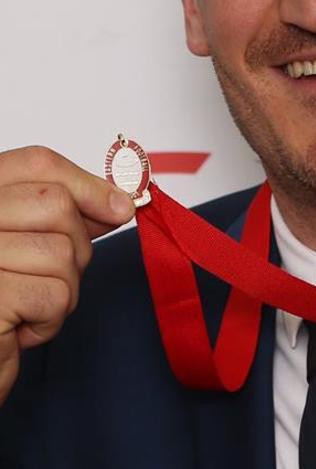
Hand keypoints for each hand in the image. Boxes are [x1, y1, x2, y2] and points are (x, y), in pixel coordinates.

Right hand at [0, 146, 134, 405]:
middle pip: (57, 205)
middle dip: (76, 245)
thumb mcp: (30, 247)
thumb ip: (66, 217)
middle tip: (47, 277)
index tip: (119, 206)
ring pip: (62, 252)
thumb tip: (119, 201)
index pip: (37, 163)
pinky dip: (50, 320)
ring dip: (62, 288)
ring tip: (27, 307)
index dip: (86, 182)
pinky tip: (18, 330)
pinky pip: (56, 295)